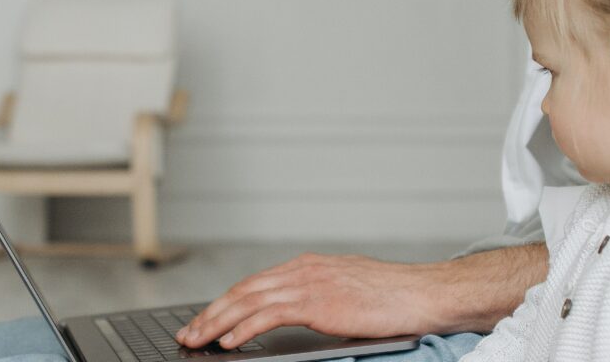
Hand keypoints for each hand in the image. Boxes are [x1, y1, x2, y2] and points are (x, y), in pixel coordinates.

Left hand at [174, 253, 448, 348]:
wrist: (422, 294)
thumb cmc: (392, 298)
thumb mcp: (345, 293)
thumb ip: (316, 300)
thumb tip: (295, 318)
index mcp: (307, 267)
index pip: (253, 284)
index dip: (224, 302)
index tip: (204, 319)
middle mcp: (301, 270)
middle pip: (242, 290)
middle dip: (210, 313)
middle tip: (188, 332)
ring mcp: (308, 283)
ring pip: (248, 302)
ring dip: (217, 322)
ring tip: (197, 340)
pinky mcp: (317, 302)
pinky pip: (269, 315)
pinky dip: (243, 328)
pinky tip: (229, 342)